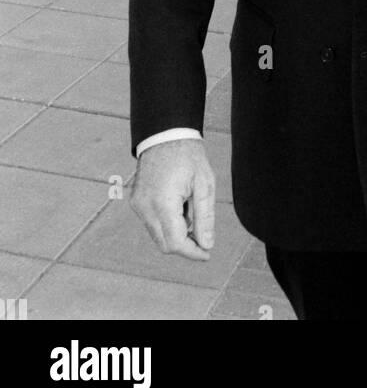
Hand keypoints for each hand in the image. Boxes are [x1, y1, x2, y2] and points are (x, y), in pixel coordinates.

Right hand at [131, 138, 215, 260]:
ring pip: (158, 235)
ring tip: (191, 208)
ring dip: (177, 232)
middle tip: (204, 235)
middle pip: (165, 244)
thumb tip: (206, 245)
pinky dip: (167, 222)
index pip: (175, 243)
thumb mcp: (204, 184)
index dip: (193, 252)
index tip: (207, 253)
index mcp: (162, 202)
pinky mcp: (137, 202)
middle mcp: (145, 207)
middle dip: (186, 245)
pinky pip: (152, 223)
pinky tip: (180, 203)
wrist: (166, 134)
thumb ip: (205, 217)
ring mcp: (138, 205)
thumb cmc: (188, 155)